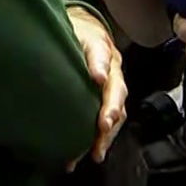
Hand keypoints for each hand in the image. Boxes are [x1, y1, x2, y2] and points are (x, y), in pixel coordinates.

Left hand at [66, 6, 126, 168]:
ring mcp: (112, 87)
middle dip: (110, 109)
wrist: (84, 34)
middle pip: (116, 90)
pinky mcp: (107, 102)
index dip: (100, 65)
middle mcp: (112, 69)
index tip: (98, 78)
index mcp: (101, 47)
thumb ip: (69, 41)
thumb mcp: (69, 31)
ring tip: (97, 152)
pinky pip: (109, 122)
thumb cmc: (74, 35)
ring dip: (107, 133)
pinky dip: (101, 139)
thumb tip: (82, 63)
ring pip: (116, 111)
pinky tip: (90, 153)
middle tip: (103, 126)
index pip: (101, 53)